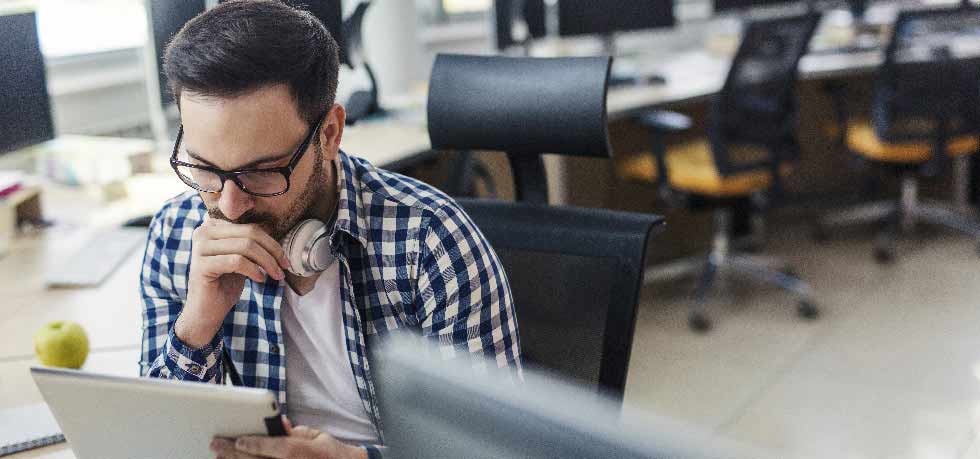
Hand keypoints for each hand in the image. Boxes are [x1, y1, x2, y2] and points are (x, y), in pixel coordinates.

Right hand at [176, 217, 290, 348]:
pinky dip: (254, 270)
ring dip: (267, 262)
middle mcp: (203, 232)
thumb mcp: (241, 258)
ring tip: (276, 275)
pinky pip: (237, 261)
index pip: (250, 227)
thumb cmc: (225, 284)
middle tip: (284, 267)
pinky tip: (260, 279)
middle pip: (250, 233)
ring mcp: (200, 248)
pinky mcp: (201, 265)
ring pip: (245, 246)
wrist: (206, 312)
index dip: (271, 242)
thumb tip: (276, 230)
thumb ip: (251, 242)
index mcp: (213, 227)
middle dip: (272, 251)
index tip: (284, 259)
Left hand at [210, 417, 366, 458]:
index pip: (274, 448)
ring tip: (220, 456)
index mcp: (302, 452)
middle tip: (217, 444)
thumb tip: (280, 423)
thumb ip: (295, 432)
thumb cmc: (330, 452)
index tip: (237, 439)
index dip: (253, 443)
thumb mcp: (317, 436)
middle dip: (234, 452)